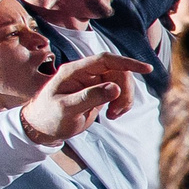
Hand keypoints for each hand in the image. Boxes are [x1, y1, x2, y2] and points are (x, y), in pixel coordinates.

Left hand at [19, 52, 150, 143]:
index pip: (105, 60)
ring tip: (113, 115)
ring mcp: (92, 83)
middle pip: (118, 72)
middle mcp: (85, 73)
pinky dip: (121, 104)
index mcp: (74, 71)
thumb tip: (115, 88)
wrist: (41, 128)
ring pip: (121, 83)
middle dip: (125, 91)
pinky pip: (119, 93)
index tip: (146, 69)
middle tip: (118, 111)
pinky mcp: (98, 93)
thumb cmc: (48, 116)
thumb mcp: (67, 109)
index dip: (127, 62)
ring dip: (124, 99)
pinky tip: (112, 115)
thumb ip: (90, 97)